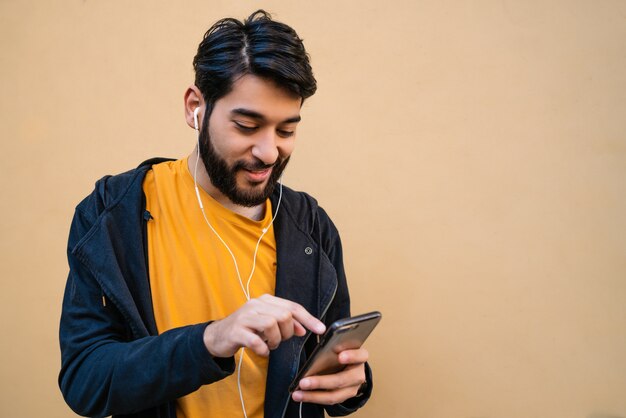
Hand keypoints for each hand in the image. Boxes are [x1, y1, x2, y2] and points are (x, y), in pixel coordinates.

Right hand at [203, 294, 325, 357]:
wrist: (218, 336)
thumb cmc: (247, 329)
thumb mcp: (267, 323)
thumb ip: (285, 323)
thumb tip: (303, 329)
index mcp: (266, 300)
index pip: (292, 307)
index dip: (308, 318)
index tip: (321, 330)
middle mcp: (255, 304)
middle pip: (284, 316)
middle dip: (287, 333)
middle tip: (279, 340)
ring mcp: (245, 316)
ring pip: (271, 325)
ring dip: (275, 341)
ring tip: (270, 345)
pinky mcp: (236, 331)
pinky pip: (256, 341)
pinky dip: (263, 349)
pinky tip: (262, 351)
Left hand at [291, 348, 367, 404]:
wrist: (351, 366)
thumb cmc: (343, 351)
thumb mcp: (342, 345)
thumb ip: (333, 344)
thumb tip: (319, 344)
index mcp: (360, 357)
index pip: (360, 355)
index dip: (351, 356)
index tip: (340, 356)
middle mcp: (358, 374)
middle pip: (342, 380)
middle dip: (321, 382)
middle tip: (304, 382)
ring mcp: (352, 388)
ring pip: (334, 395)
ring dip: (313, 395)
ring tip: (298, 393)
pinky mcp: (344, 396)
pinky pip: (329, 400)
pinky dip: (313, 398)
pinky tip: (301, 395)